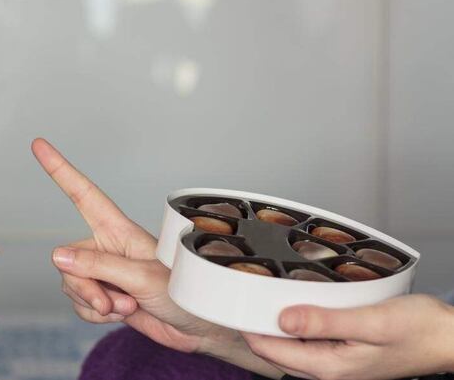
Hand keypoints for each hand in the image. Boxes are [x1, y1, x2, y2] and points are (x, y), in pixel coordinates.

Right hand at [32, 138, 279, 376]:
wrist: (199, 329)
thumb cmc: (185, 294)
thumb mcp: (142, 278)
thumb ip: (98, 266)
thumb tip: (58, 255)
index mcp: (119, 231)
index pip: (83, 195)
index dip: (61, 170)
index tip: (39, 145)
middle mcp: (108, 248)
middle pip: (68, 259)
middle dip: (84, 286)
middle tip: (112, 302)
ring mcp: (105, 273)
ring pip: (71, 284)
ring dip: (95, 303)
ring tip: (127, 306)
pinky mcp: (105, 295)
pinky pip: (80, 304)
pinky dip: (96, 315)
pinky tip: (123, 314)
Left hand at [242, 294, 453, 379]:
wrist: (449, 338)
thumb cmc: (419, 330)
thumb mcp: (371, 321)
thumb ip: (325, 322)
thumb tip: (282, 321)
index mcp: (330, 367)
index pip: (270, 350)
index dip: (247, 326)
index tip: (232, 302)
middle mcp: (329, 371)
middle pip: (276, 350)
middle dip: (257, 325)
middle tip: (243, 293)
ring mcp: (336, 365)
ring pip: (292, 346)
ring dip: (277, 324)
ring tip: (263, 296)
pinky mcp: (344, 355)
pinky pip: (309, 342)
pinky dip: (298, 324)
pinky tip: (298, 305)